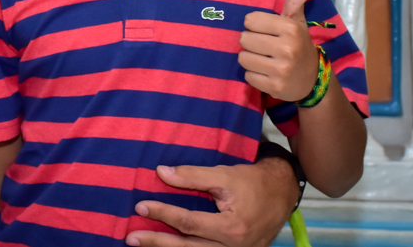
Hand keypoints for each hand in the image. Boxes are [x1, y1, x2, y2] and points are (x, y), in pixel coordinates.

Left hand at [127, 160, 298, 246]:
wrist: (282, 195)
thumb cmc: (253, 182)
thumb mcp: (224, 174)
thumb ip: (192, 176)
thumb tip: (160, 173)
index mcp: (231, 228)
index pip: (188, 223)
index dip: (163, 213)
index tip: (140, 206)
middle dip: (157, 242)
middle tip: (130, 237)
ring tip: (141, 245)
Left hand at [237, 0, 317, 101]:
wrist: (313, 80)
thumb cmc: (298, 45)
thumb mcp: (297, 22)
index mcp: (291, 28)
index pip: (250, 20)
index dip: (254, 25)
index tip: (266, 31)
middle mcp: (287, 49)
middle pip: (244, 39)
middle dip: (251, 43)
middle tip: (265, 47)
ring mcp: (282, 70)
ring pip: (243, 58)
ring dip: (250, 59)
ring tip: (265, 60)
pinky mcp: (275, 88)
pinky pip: (248, 76)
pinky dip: (254, 75)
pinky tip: (267, 73)